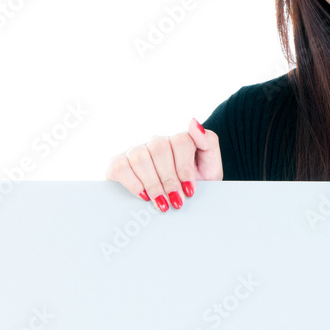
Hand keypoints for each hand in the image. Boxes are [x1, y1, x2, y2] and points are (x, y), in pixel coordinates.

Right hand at [105, 118, 221, 211]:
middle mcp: (156, 142)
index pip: (180, 141)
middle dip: (169, 179)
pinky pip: (120, 166)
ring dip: (153, 183)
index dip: (184, 167)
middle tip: (176, 200)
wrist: (179, 206)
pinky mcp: (118, 164)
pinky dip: (133, 183)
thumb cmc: (196, 185)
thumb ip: (208, 142)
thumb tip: (193, 123)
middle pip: (159, 149)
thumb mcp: (210, 167)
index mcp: (179, 141)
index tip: (189, 190)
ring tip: (162, 203)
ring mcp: (136, 151)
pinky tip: (143, 196)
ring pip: (140, 157)